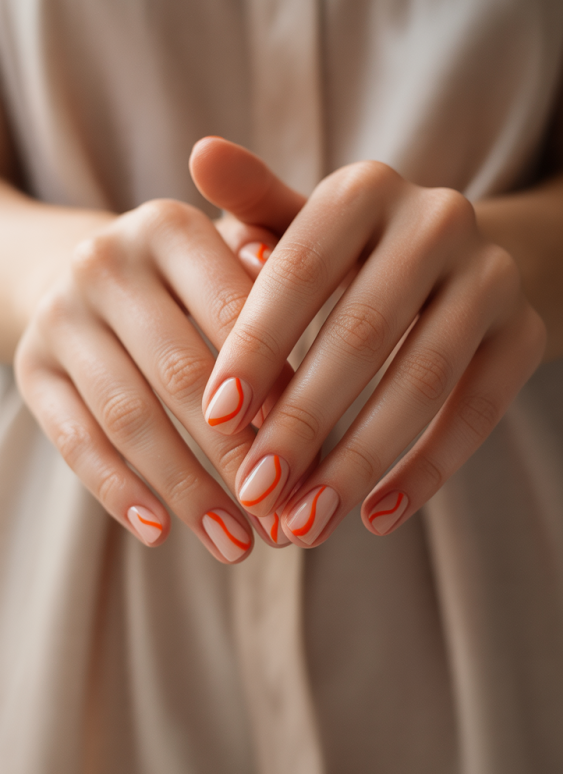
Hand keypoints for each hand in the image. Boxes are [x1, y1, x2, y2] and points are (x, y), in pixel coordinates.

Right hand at [13, 142, 301, 562]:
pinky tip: (161, 533)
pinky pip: (75, 440)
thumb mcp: (236, 262)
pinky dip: (118, 491)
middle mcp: (106, 261)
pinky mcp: (30, 365)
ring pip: (129, 417)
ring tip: (237, 547)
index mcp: (169, 226)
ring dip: (187, 490)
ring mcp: (60, 314)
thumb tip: (322, 347)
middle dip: (238, 457)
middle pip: (181, 373)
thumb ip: (280, 291)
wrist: (89, 272)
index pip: (233, 313)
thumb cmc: (195, 278)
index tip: (318, 457)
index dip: (276, 389)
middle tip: (285, 522)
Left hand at [200, 146, 545, 546]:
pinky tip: (375, 516)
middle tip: (255, 493)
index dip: (256, 345)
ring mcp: (492, 276)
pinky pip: (479, 410)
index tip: (215, 418)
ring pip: (424, 379)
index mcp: (366, 188)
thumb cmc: (347, 253)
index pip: (301, 268)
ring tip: (305, 524)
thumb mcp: (300, 225)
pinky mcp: (526, 332)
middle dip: (304, 420)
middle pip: (363, 332)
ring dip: (360, 460)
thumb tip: (202, 154)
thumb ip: (253, 208)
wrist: (455, 262)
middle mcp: (438, 220)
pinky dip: (427, 469)